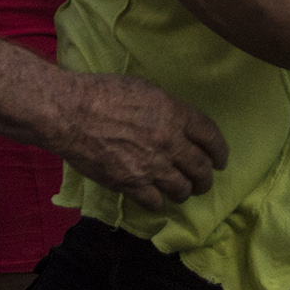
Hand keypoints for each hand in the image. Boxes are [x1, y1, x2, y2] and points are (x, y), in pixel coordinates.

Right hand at [57, 73, 228, 210]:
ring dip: (183, 191)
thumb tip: (176, 121)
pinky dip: (157, 200)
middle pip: (201, 168)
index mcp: (173, 113)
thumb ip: (165, 108)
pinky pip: (155, 202)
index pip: (211, 137)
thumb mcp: (141, 88)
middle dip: (205, 178)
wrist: (69, 112)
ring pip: (182, 189)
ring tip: (178, 190)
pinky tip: (152, 196)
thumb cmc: (100, 92)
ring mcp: (151, 165)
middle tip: (202, 180)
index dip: (219, 151)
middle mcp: (169, 142)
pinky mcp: (131, 184)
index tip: (220, 160)